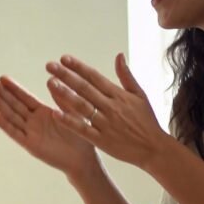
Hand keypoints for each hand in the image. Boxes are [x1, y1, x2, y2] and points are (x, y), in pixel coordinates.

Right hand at [0, 75, 97, 176]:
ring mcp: (30, 133)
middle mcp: (33, 122)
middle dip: (2, 93)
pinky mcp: (30, 145)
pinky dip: (4, 125)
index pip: (25, 97)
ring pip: (11, 116)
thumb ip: (61, 97)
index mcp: (43, 112)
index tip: (2, 77)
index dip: (14, 88)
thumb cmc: (81, 135)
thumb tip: (51, 79)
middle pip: (14, 104)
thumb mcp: (72, 111)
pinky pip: (15, 133)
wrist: (83, 158)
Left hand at [45, 53, 172, 168]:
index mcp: (118, 95)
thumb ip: (126, 76)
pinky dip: (69, 121)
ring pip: (82, 106)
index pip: (95, 77)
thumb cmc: (146, 121)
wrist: (154, 148)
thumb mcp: (140, 95)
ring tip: (50, 83)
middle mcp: (110, 107)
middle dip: (66, 76)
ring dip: (65, 94)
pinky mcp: (102, 140)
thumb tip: (118, 55)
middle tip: (50, 66)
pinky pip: (82, 129)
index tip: (63, 58)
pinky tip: (55, 113)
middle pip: (85, 88)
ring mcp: (105, 123)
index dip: (78, 67)